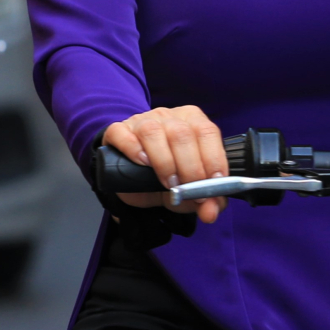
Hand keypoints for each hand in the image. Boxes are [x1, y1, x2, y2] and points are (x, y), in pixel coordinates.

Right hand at [103, 107, 227, 222]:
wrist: (135, 180)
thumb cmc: (170, 177)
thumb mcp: (193, 190)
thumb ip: (208, 200)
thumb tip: (210, 213)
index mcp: (193, 122)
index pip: (207, 131)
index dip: (213, 157)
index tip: (213, 182)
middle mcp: (168, 117)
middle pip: (181, 133)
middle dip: (189, 166)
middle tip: (188, 190)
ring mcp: (140, 121)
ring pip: (152, 132)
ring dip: (163, 162)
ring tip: (168, 183)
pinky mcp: (117, 130)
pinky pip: (122, 134)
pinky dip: (133, 150)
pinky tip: (141, 163)